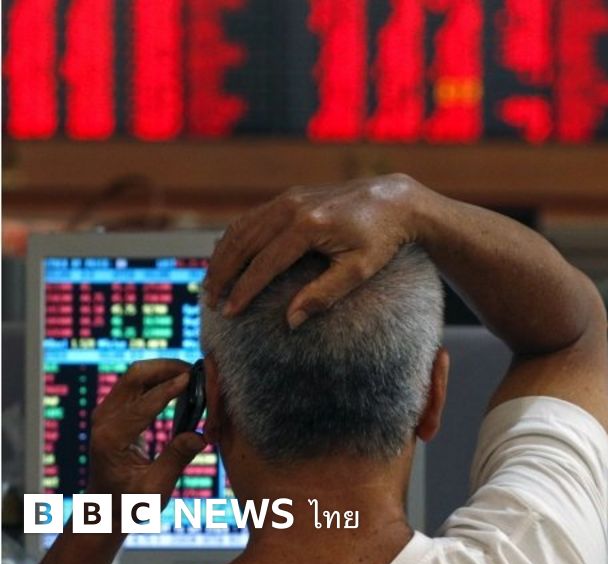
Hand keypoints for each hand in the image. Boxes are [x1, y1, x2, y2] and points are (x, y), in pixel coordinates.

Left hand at [88, 359, 206, 503]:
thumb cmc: (130, 502)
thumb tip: (202, 436)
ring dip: (165, 370)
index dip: (171, 389)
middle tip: (198, 371)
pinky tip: (182, 383)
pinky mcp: (114, 410)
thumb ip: (176, 459)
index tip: (195, 379)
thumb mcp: (155, 488)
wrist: (106, 505)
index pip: (143, 404)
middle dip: (167, 368)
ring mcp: (106, 412)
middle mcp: (104, 419)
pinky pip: (137, 383)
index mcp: (111, 438)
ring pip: (136, 374)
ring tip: (194, 375)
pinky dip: (160, 378)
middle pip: (135, 376)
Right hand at [204, 174, 422, 327]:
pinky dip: (234, 239)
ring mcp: (289, 198)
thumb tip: (291, 320)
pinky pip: (252, 218)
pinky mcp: (290, 196)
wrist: (395, 200)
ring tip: (212, 285)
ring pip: (241, 228)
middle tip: (210, 302)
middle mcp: (293, 208)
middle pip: (243, 244)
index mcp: (309, 226)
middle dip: (222, 275)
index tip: (229, 313)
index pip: (264, 264)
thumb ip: (323, 295)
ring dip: (222, 257)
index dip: (244, 291)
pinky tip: (227, 258)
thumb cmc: (381, 239)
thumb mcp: (359, 270)